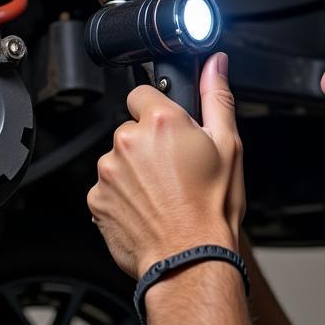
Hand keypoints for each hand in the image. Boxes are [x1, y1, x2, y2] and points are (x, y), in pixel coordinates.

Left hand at [88, 52, 245, 277]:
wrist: (189, 259)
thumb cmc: (211, 209)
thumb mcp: (229, 146)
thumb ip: (216, 97)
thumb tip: (216, 65)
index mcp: (161, 121)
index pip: (143, 93)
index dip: (157, 111)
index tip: (169, 131)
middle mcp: (128, 140)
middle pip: (131, 129)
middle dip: (148, 144)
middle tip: (174, 169)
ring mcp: (108, 170)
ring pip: (118, 159)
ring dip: (134, 171)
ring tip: (162, 194)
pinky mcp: (96, 197)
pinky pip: (107, 188)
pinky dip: (122, 196)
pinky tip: (147, 208)